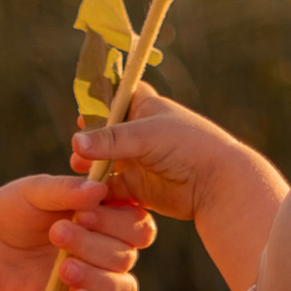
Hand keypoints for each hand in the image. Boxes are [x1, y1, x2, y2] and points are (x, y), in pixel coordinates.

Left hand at [0, 176, 154, 290]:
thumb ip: (66, 190)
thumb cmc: (13, 210)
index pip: (137, 225)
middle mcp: (109, 250)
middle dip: (94, 245)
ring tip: (63, 267)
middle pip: (127, 256)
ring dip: (97, 277)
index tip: (84, 213)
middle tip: (57, 233)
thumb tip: (100, 191)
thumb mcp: (36, 191)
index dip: (117, 222)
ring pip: (123, 288)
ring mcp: (96, 281)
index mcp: (109, 218)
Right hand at [70, 86, 286, 290]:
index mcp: (144, 106)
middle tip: (76, 151)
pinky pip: (111, 190)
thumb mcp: (146, 137)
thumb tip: (74, 142)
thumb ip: (110, 140)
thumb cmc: (188, 147)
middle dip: (87, 142)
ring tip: (79, 171)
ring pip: (104, 163)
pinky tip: (86, 196)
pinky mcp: (138, 188)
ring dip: (90, 169)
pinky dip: (99, 194)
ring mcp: (137, 161)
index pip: (115, 94)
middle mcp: (138, 132)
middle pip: (103, 132)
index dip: (96, 101)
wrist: (216, 185)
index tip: (81, 113)